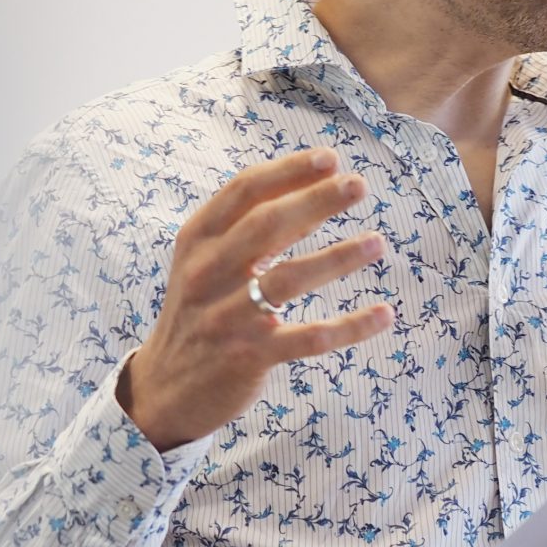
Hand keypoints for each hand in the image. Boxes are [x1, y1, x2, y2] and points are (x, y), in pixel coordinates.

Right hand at [119, 148, 393, 450]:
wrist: (164, 389)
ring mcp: (227, 317)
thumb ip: (248, 230)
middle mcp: (208, 274)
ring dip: (338, 258)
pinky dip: (349, 326)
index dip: (288, 171)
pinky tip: (383, 314)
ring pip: (288, 278)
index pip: (243, 192)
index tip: (329, 158)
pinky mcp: (248, 357)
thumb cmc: (198, 314)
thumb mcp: (206, 264)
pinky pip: (308, 338)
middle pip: (266, 225)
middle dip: (316, 201)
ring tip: (378, 243)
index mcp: (197, 242)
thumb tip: (311, 193)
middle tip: (359, 186)